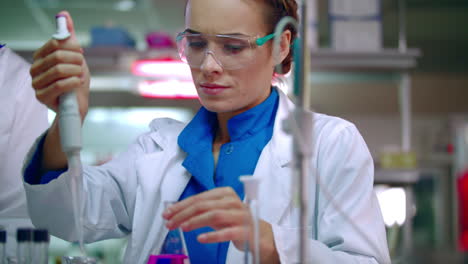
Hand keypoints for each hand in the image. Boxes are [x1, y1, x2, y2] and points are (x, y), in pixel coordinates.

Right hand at [30, 10, 89, 120]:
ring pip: (59, 70)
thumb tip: (64, 15)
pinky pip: (59, 85)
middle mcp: (35, 68)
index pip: (55, 43)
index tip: (80, 53)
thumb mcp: (75, 57)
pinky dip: (74, 82)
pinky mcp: (41, 96)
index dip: (72, 47)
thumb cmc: (75, 81)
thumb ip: (69, 37)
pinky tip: (78, 83)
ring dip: (76, 72)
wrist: (76, 105)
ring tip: (80, 76)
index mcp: (41, 57)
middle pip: (58, 56)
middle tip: (81, 66)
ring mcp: (36, 83)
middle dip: (76, 60)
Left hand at [162, 187, 279, 263]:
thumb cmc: (236, 221)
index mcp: (225, 194)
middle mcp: (233, 202)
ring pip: (214, 215)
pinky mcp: (246, 230)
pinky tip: (200, 239)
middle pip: (204, 205)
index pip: (199, 198)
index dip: (181, 205)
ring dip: (196, 222)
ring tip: (182, 228)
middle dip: (183, 214)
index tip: (167, 213)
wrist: (261, 235)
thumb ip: (201, 211)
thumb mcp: (218, 213)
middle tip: (170, 223)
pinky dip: (212, 235)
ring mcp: (240, 215)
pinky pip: (227, 232)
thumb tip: (176, 212)